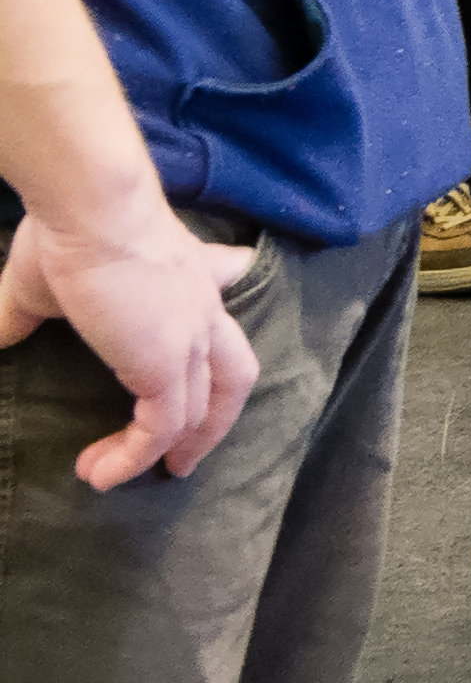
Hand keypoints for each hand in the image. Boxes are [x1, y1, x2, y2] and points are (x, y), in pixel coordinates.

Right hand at [0, 203, 261, 487]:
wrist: (91, 207)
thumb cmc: (68, 233)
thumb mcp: (42, 282)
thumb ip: (25, 314)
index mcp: (189, 282)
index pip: (220, 320)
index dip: (214, 356)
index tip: (204, 389)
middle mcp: (203, 311)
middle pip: (232, 377)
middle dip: (211, 423)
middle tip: (183, 460)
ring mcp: (191, 339)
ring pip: (198, 412)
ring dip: (158, 452)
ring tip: (120, 475)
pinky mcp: (167, 365)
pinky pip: (160, 429)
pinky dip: (134, 457)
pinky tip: (101, 473)